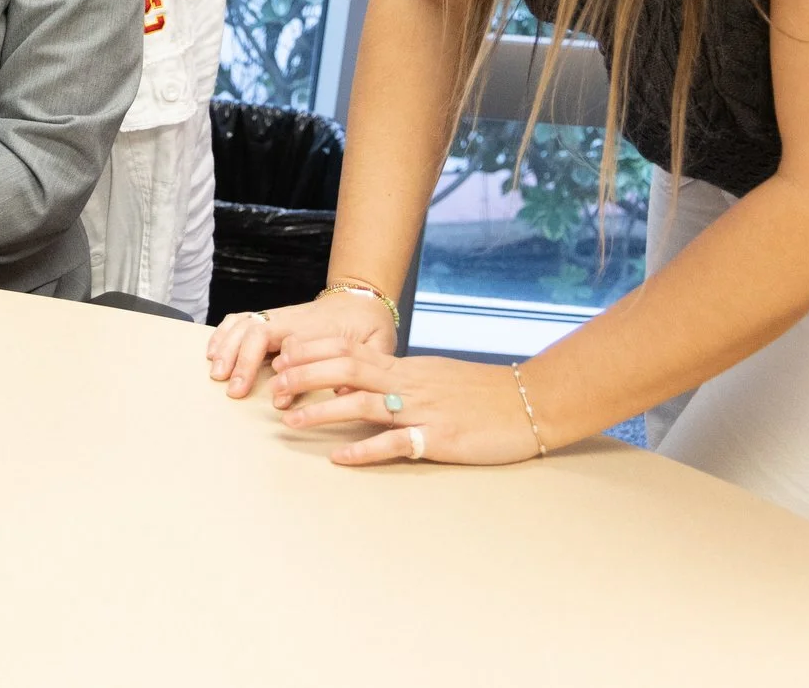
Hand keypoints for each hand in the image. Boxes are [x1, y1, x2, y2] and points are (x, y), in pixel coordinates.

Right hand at [205, 289, 396, 397]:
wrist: (362, 299)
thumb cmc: (369, 326)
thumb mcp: (377, 347)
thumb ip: (363, 367)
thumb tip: (339, 392)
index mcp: (318, 329)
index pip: (291, 347)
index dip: (282, 372)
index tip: (277, 398)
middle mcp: (292, 319)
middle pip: (257, 331)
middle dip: (241, 360)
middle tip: (233, 390)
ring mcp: (279, 316)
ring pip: (243, 323)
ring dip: (226, 346)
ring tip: (216, 373)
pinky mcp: (270, 317)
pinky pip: (240, 318)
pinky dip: (223, 333)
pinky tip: (213, 351)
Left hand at [267, 338, 547, 464]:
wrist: (533, 401)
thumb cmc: (483, 392)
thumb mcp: (435, 376)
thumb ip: (398, 379)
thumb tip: (357, 384)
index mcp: (406, 368)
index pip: (350, 350)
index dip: (313, 352)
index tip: (284, 358)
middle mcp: (410, 384)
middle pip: (346, 370)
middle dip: (306, 376)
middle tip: (275, 387)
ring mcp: (424, 410)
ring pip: (363, 404)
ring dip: (323, 412)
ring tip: (291, 421)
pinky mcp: (441, 438)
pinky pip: (397, 443)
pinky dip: (365, 450)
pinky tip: (339, 458)